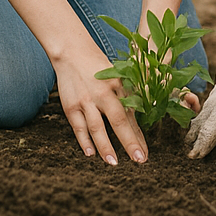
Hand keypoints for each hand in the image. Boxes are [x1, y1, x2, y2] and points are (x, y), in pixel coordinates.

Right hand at [55, 39, 147, 166]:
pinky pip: (79, 127)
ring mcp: (86, 100)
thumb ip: (126, 95)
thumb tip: (138, 119)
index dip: (138, 135)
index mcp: (118, 85)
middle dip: (129, 142)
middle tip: (139, 160)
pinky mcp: (70, 105)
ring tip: (114, 163)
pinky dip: (84, 141)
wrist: (71, 52)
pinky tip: (90, 153)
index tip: (144, 152)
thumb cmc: (98, 65)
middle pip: (118, 121)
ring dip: (106, 147)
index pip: (131, 114)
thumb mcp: (116, 76)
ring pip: (97, 128)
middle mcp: (103, 93)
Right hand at [186, 51, 215, 157]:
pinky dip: (195, 128)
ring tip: (189, 149)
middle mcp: (211, 108)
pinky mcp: (210, 106)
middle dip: (192, 142)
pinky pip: (199, 119)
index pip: (209, 130)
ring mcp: (209, 106)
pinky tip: (194, 138)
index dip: (202, 144)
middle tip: (188, 157)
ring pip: (197, 123)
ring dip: (192, 136)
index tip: (194, 156)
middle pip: (198, 128)